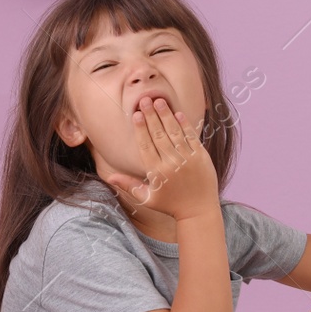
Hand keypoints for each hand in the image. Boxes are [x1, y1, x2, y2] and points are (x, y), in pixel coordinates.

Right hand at [102, 96, 218, 222]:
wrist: (199, 211)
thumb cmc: (171, 205)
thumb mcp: (147, 198)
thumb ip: (129, 185)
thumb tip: (109, 178)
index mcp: (157, 173)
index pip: (146, 146)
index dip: (140, 129)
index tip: (136, 115)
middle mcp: (171, 164)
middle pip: (159, 135)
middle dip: (151, 116)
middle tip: (144, 100)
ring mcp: (188, 159)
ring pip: (174, 133)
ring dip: (166, 115)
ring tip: (159, 101)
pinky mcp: (201, 157)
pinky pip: (191, 137)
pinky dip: (184, 124)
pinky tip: (177, 113)